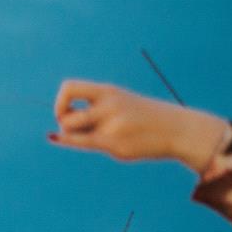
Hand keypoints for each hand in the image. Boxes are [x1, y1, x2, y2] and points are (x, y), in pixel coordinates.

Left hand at [49, 80, 228, 172]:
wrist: (178, 129)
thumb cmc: (144, 118)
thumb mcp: (120, 105)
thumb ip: (94, 111)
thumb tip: (60, 126)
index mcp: (109, 92)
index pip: (69, 88)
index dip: (60, 102)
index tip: (66, 113)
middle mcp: (108, 104)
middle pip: (66, 115)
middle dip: (64, 124)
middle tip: (79, 129)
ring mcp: (112, 124)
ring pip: (72, 130)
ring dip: (73, 135)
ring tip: (95, 137)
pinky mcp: (115, 143)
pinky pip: (82, 142)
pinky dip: (65, 140)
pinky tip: (53, 138)